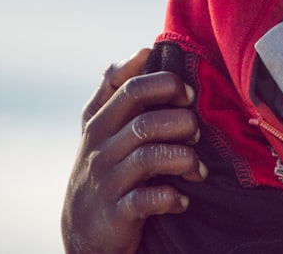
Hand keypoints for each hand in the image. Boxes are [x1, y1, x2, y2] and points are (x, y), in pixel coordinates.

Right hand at [62, 49, 206, 253]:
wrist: (84, 234)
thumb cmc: (106, 168)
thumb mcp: (104, 128)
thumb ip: (119, 90)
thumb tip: (145, 48)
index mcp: (99, 120)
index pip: (126, 85)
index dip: (163, 82)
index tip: (187, 92)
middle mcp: (99, 146)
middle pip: (144, 119)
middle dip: (181, 121)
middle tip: (196, 131)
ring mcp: (106, 179)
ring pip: (151, 157)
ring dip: (185, 159)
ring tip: (198, 168)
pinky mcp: (116, 212)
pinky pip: (150, 198)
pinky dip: (173, 197)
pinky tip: (183, 199)